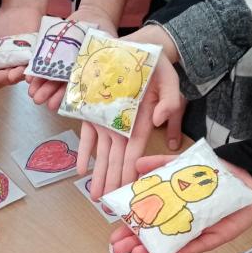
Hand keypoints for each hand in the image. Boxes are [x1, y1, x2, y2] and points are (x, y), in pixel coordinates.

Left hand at [27, 4, 117, 110]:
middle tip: (37, 100)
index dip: (62, 97)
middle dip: (48, 92)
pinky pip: (44, 62)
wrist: (93, 17)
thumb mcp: (105, 44)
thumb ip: (102, 58)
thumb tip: (100, 71)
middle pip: (59, 84)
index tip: (53, 105)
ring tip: (31, 93)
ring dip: (40, 85)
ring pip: (50, 76)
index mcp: (86, 72)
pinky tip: (29, 78)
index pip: (73, 88)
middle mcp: (73, 69)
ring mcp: (64, 62)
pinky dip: (37, 70)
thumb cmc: (103, 31)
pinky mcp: (55, 52)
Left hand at [78, 51, 183, 199]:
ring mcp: (109, 120)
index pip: (136, 153)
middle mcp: (125, 126)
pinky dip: (85, 153)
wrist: (139, 47)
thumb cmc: (158, 66)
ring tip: (95, 196)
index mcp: (143, 123)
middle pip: (117, 159)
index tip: (127, 191)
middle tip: (108, 204)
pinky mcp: (95, 112)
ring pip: (103, 153)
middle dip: (113, 182)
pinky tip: (81, 171)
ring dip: (99, 175)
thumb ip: (169, 101)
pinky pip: (89, 136)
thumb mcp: (169, 81)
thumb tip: (158, 119)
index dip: (130, 172)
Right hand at [110, 155, 251, 252]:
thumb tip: (136, 165)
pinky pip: (190, 247)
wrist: (248, 178)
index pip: (145, 218)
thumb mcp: (183, 165)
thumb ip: (161, 165)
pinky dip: (175, 251)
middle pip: (152, 234)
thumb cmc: (216, 173)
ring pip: (167, 244)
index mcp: (171, 205)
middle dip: (133, 241)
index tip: (113, 231)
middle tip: (117, 248)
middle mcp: (180, 220)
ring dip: (148, 249)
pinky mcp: (210, 238)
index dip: (129, 225)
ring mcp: (193, 230)